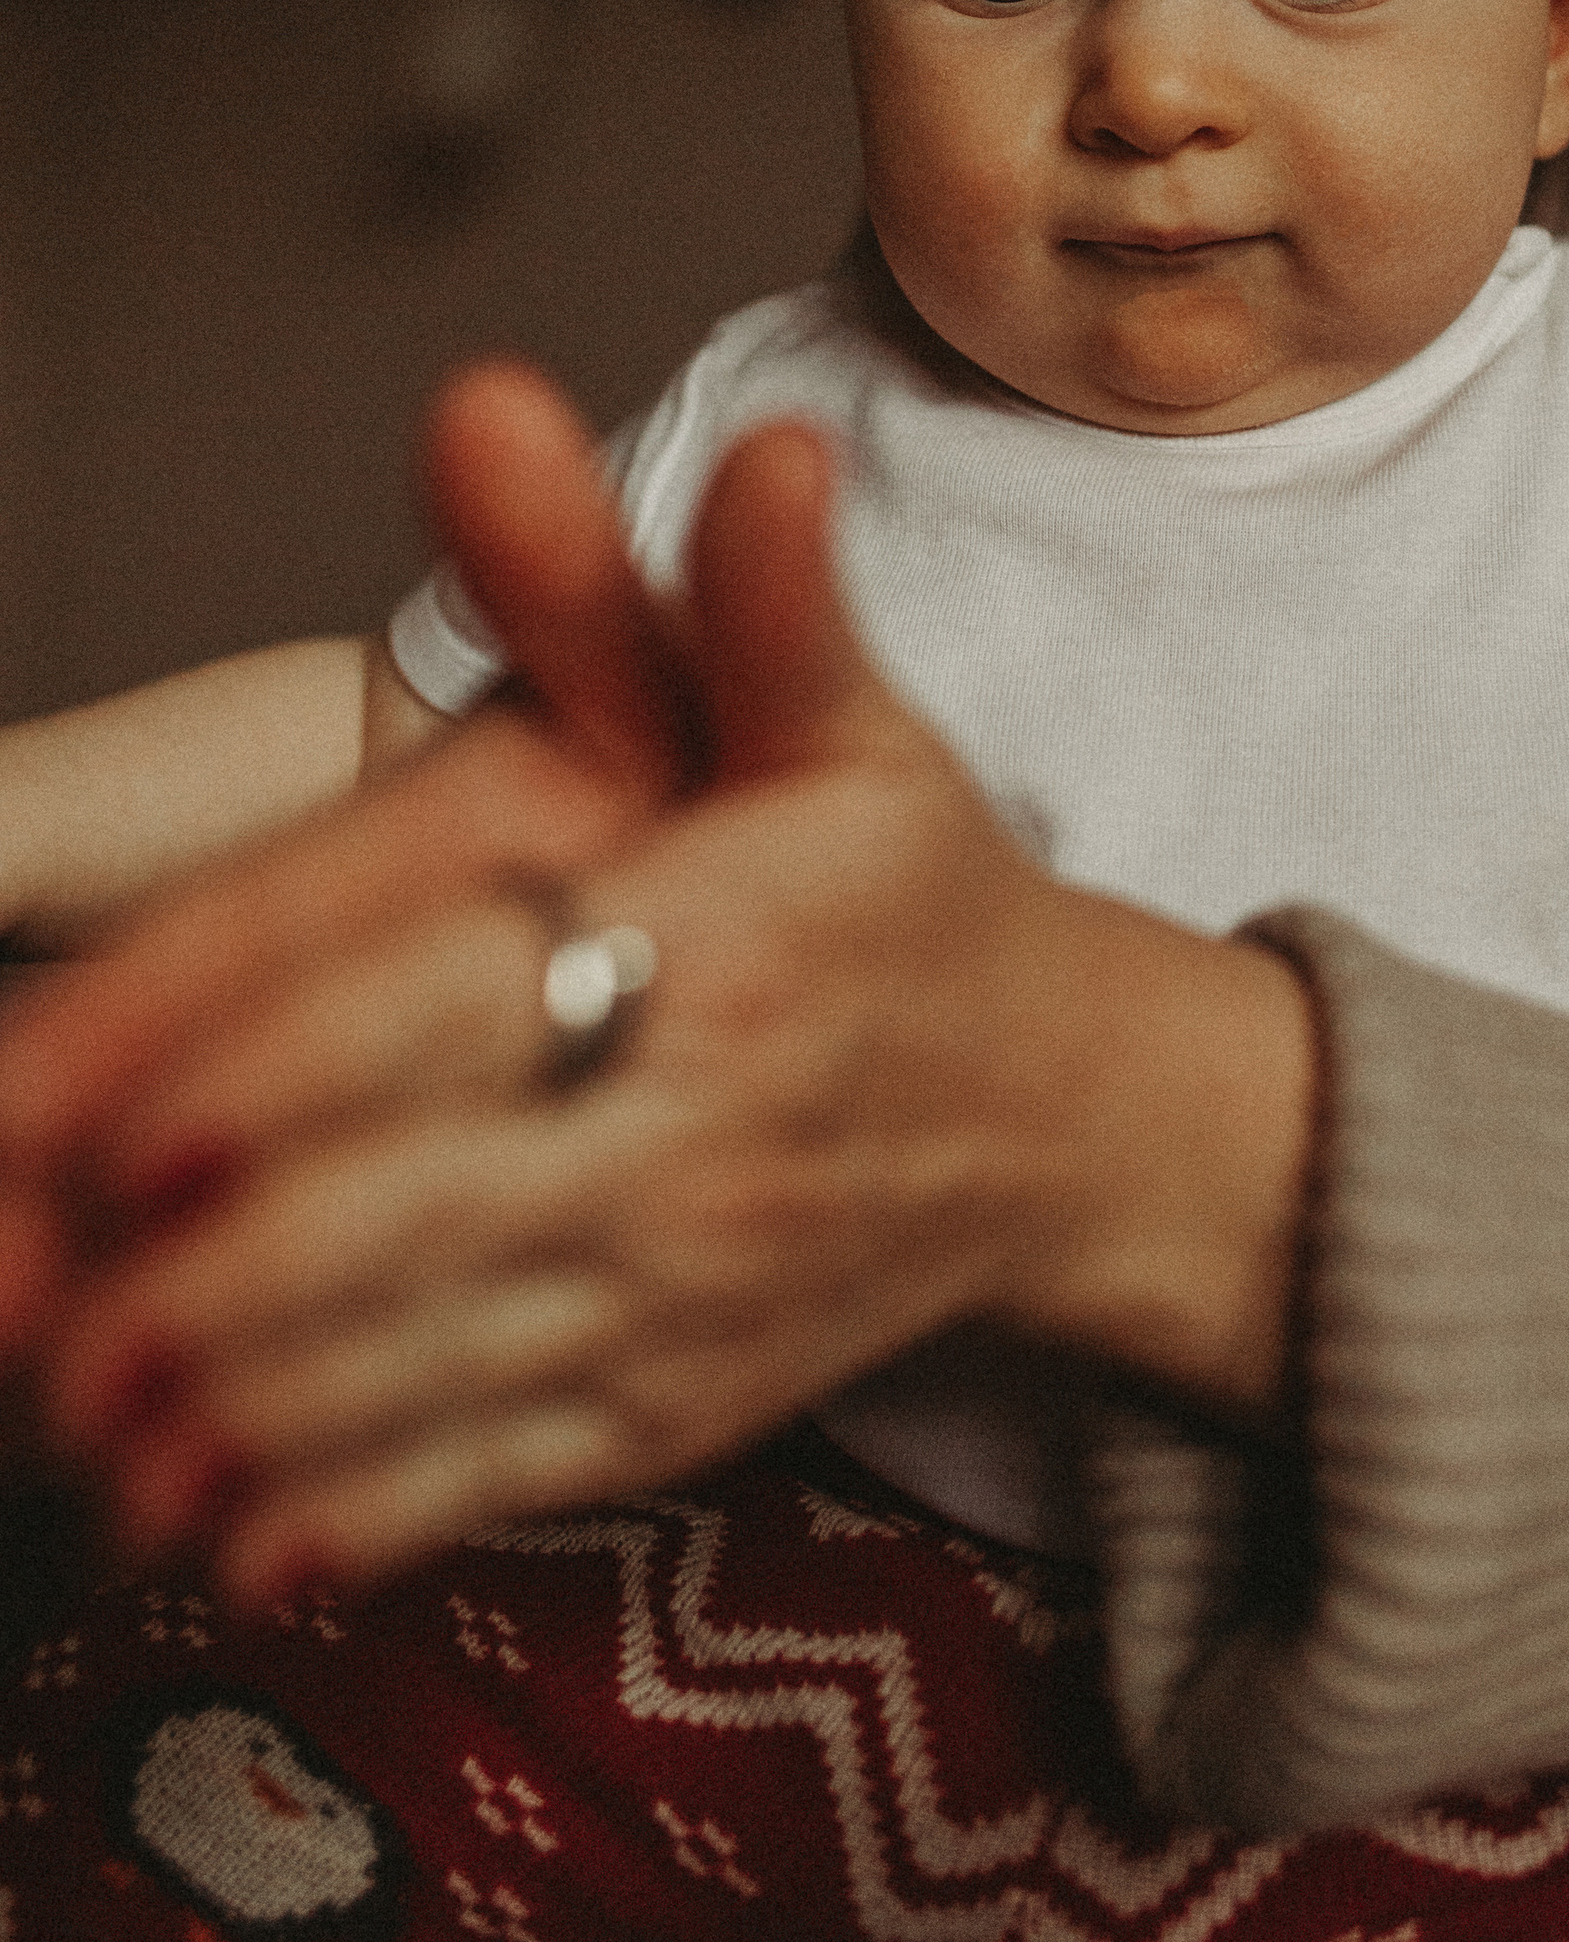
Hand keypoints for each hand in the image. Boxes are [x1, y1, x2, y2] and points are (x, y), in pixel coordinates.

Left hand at [0, 364, 1315, 1604]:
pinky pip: (482, 1483)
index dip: (265, 1055)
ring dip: (220, 1408)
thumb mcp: (856, 729)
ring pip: (414, 1374)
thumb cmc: (919, 908)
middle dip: (186, 1271)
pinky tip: (209, 1521)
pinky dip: (333, 1517)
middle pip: (396, 1216)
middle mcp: (691, 1136)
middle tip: (14, 1283)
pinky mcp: (670, 1414)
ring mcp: (678, 1296)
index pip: (449, 999)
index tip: (98, 1104)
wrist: (1070, 1123)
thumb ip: (757, 597)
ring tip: (74, 1403)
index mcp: (718, 948)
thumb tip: (761, 440)